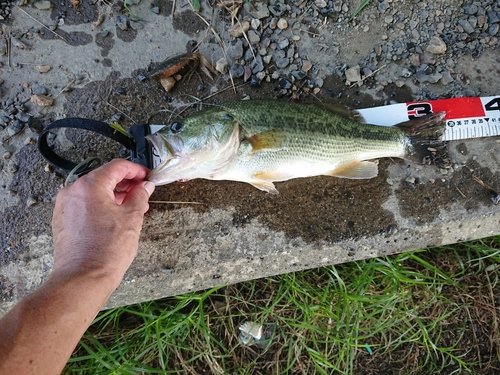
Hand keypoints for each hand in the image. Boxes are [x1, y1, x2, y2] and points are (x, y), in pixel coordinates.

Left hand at [50, 159, 154, 284]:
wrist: (83, 279)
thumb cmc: (105, 251)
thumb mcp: (132, 218)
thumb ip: (140, 196)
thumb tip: (144, 187)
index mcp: (89, 186)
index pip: (116, 167)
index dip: (135, 170)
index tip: (146, 176)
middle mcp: (73, 192)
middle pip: (103, 178)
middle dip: (125, 183)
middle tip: (142, 191)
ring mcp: (65, 207)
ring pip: (94, 192)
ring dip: (114, 195)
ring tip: (133, 206)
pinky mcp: (63, 221)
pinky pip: (85, 205)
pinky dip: (101, 205)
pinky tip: (116, 217)